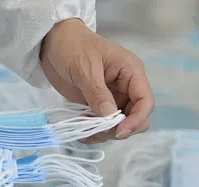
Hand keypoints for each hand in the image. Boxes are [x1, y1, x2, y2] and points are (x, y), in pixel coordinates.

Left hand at [40, 19, 153, 140]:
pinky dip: (95, 132)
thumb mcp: (84, 68)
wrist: (53, 42)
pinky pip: (104, 126)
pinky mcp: (99, 106)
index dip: (136, 120)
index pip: (145, 102)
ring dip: (105, 133)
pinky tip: (81, 130)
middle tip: (98, 130)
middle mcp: (126, 87)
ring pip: (120, 126)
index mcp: (130, 72)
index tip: (118, 131)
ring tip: (84, 128)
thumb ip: (97, 94)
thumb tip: (110, 118)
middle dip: (120, 129)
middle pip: (137, 118)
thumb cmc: (72, 46)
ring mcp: (113, 98)